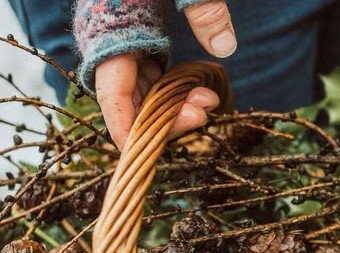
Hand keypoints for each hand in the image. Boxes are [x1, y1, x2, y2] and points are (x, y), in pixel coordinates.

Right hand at [95, 0, 236, 149]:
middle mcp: (113, 46)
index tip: (142, 151)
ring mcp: (125, 47)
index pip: (113, 94)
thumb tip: (226, 47)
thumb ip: (205, 8)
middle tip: (204, 115)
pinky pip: (152, 80)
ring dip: (174, 107)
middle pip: (132, 101)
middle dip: (166, 118)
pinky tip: (200, 93)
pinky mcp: (139, 44)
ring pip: (144, 93)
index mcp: (115, 32)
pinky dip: (173, 92)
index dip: (125, 128)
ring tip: (210, 103)